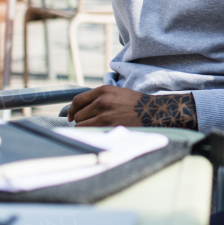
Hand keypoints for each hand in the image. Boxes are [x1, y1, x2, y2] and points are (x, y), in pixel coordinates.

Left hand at [67, 86, 197, 127]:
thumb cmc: (135, 103)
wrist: (152, 111)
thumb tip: (80, 109)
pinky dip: (89, 134)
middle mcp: (101, 101)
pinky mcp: (108, 127)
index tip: (71, 116)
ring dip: (85, 128)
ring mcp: (104, 115)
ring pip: (80, 125)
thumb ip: (99, 97)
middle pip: (78, 114)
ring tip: (95, 129)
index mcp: (103, 91)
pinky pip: (88, 132)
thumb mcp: (116, 93)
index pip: (77, 100)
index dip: (71, 110)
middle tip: (88, 124)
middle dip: (80, 120)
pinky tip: (97, 133)